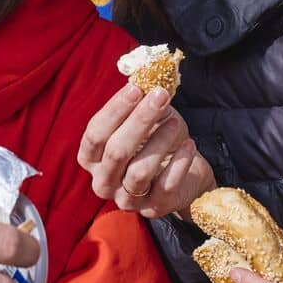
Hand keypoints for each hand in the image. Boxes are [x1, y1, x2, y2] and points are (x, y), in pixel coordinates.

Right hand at [77, 83, 214, 217]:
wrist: (185, 172)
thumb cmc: (158, 141)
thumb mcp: (148, 119)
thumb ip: (141, 101)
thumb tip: (146, 74)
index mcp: (92, 159)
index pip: (95, 135)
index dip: (114, 111)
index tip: (136, 88)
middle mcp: (103, 182)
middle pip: (116, 152)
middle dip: (140, 120)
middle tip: (160, 96)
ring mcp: (127, 199)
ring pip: (139, 172)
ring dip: (160, 142)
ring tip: (177, 122)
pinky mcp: (153, 209)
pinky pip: (165, 186)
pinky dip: (179, 163)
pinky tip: (189, 144)